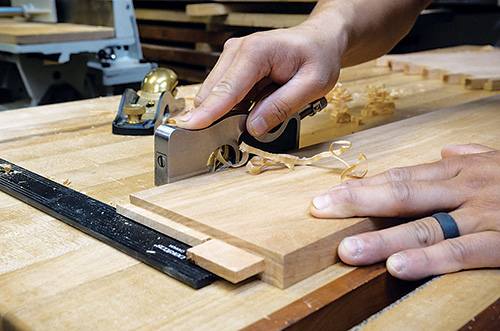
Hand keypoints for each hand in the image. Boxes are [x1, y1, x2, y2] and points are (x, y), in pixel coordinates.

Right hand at [174, 23, 344, 135]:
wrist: (319, 40)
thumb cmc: (318, 57)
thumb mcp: (311, 85)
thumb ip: (281, 106)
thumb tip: (254, 128)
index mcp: (256, 52)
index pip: (226, 89)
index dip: (208, 112)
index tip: (190, 127)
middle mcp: (238, 51)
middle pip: (212, 93)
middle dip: (216, 118)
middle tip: (236, 136)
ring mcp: (233, 58)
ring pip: (215, 95)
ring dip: (227, 113)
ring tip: (257, 115)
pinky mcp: (233, 67)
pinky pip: (224, 94)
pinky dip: (233, 108)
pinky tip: (254, 108)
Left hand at [310, 143, 499, 279]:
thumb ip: (473, 157)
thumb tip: (447, 152)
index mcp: (460, 172)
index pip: (400, 178)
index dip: (361, 187)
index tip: (326, 195)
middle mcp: (465, 189)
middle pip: (401, 195)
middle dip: (357, 203)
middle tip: (319, 211)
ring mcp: (484, 215)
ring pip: (425, 226)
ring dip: (383, 238)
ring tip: (348, 250)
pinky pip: (462, 252)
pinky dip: (429, 260)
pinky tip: (399, 268)